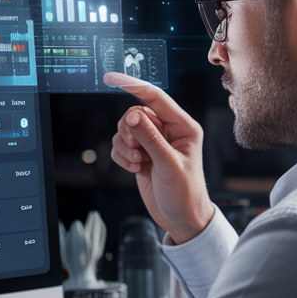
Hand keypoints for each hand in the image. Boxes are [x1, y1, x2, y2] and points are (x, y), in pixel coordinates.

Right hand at [105, 72, 213, 243]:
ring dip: (125, 146)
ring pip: (125, 129)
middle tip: (136, 150)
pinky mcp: (142, 154)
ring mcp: (154, 142)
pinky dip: (122, 156)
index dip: (133, 86)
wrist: (181, 219)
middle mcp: (168, 130)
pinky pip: (121, 145)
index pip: (155, 97)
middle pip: (135, 114)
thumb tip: (131, 115)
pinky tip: (135, 169)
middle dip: (129, 131)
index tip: (111, 78)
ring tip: (137, 163)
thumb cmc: (185, 193)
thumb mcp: (168, 164)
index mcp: (183, 126)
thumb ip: (149, 138)